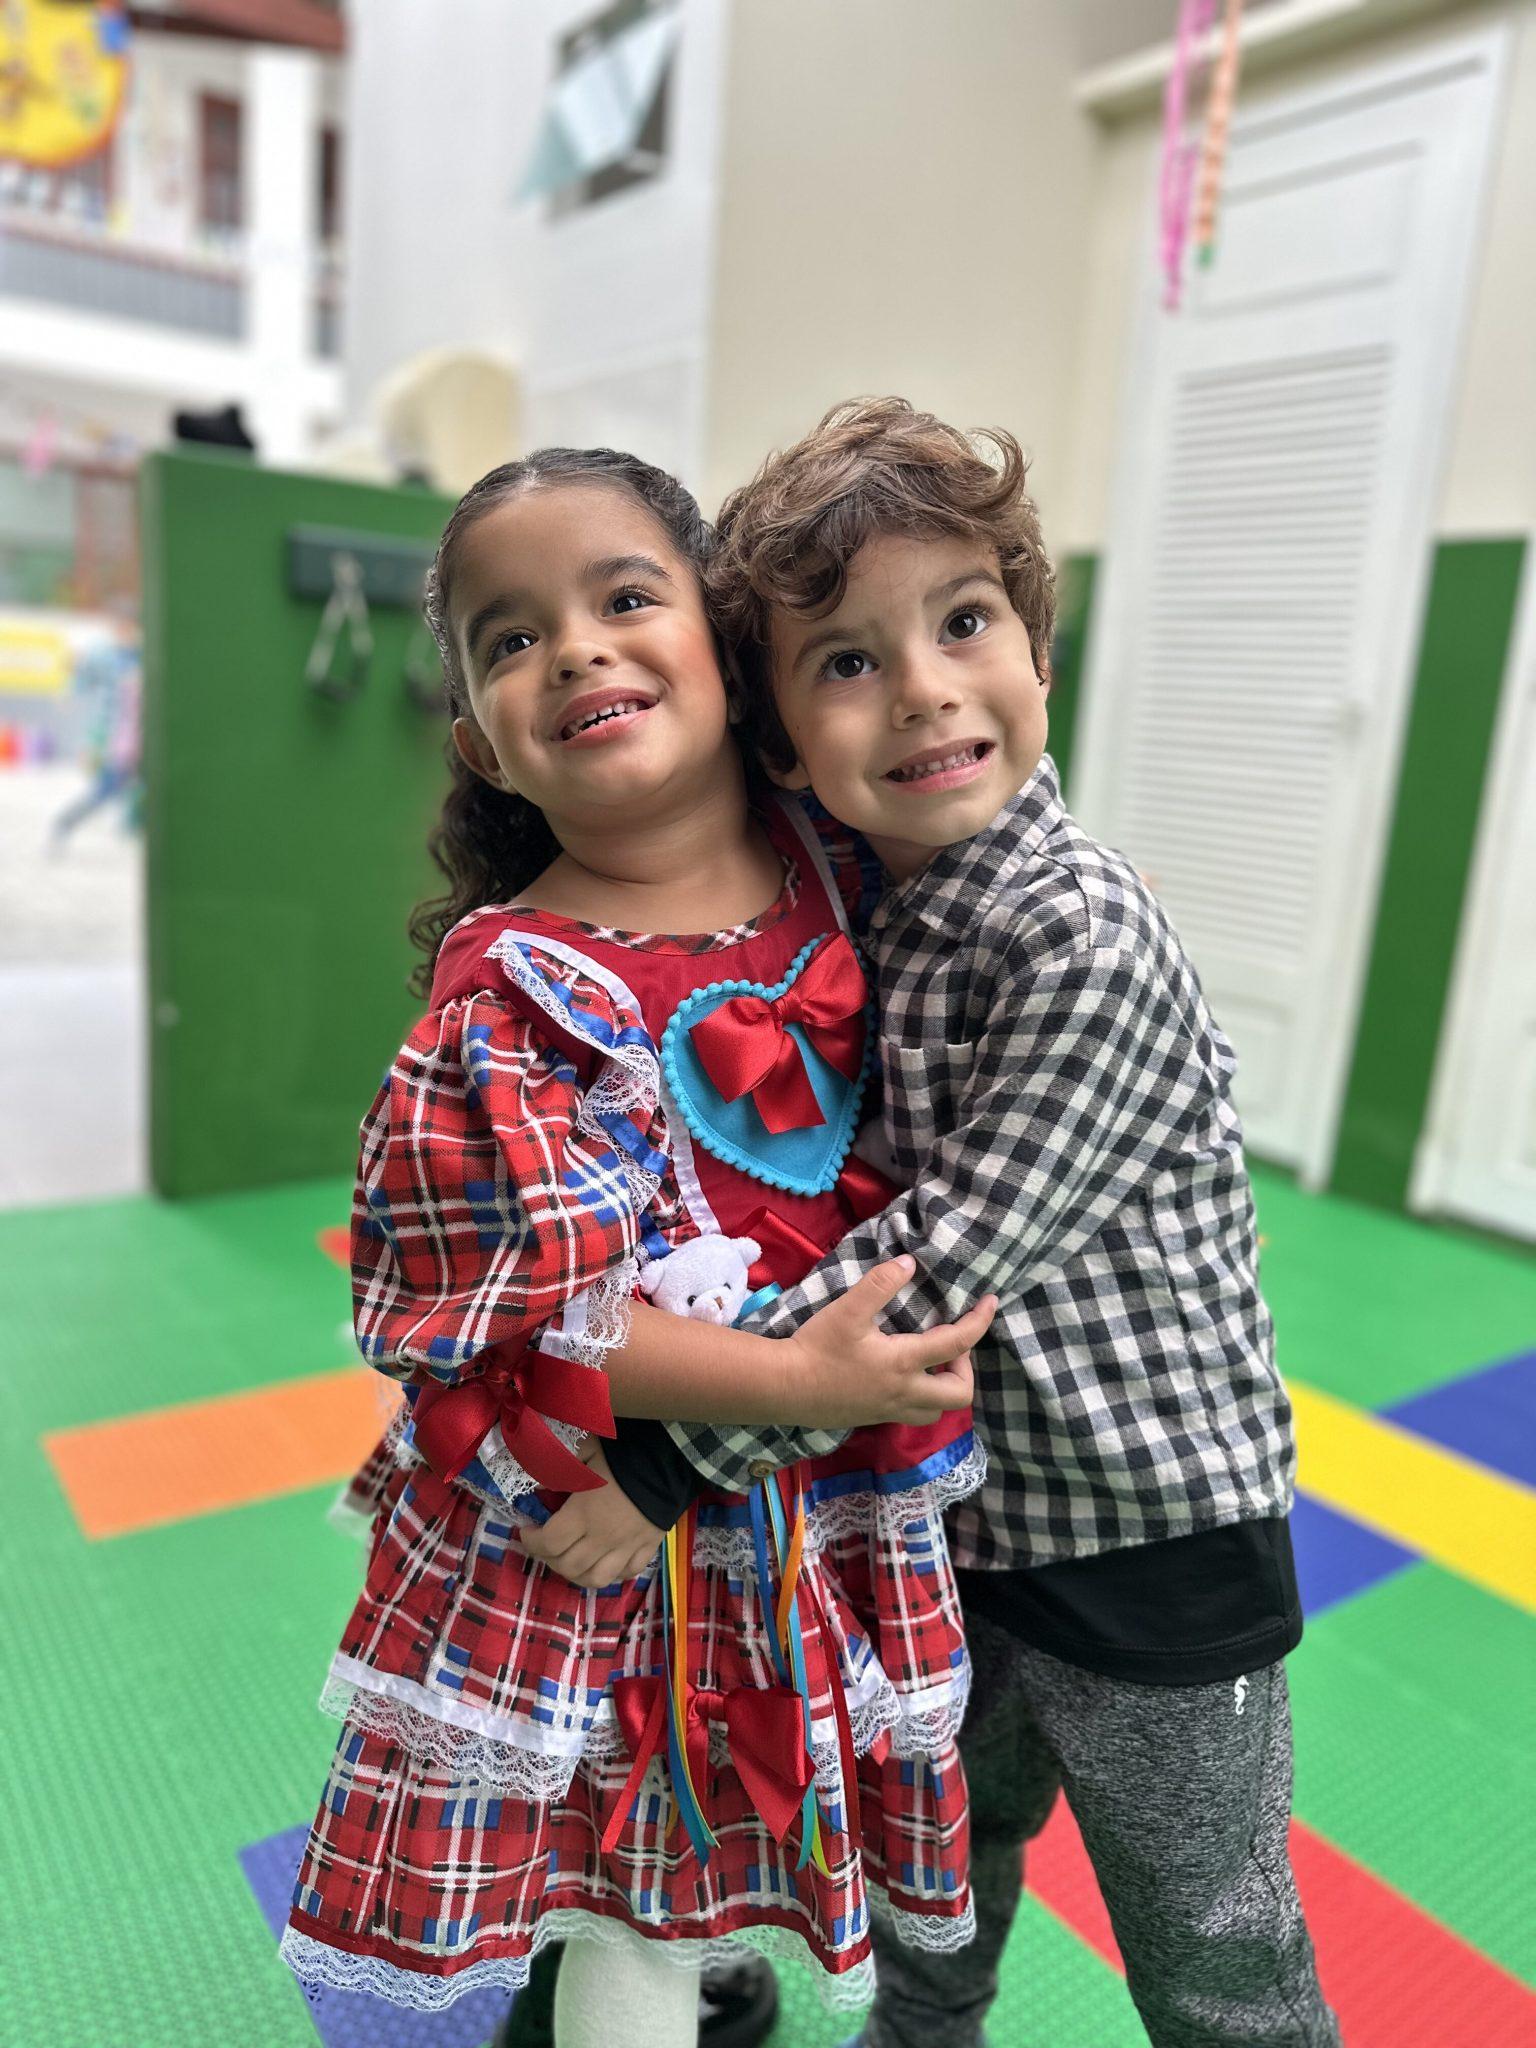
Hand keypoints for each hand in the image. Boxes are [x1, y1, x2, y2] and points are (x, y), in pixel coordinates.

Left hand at [518, 1443, 665, 1589]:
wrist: (673, 1461)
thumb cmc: (625, 1455)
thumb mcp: (586, 1450)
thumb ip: (558, 1466)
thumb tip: (536, 1484)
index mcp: (583, 1514)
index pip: (548, 1542)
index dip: (530, 1541)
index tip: (526, 1529)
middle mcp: (602, 1539)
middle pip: (567, 1566)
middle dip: (548, 1558)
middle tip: (545, 1544)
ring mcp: (626, 1548)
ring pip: (595, 1579)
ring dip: (576, 1574)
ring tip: (569, 1560)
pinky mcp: (647, 1549)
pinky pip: (625, 1573)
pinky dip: (611, 1574)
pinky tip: (605, 1562)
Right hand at [783, 1256, 993, 1428]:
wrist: (784, 1387)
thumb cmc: (817, 1347)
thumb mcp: (847, 1310)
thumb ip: (879, 1284)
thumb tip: (909, 1264)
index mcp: (903, 1364)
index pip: (957, 1345)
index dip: (980, 1323)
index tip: (990, 1303)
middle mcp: (904, 1393)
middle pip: (959, 1395)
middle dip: (966, 1369)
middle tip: (949, 1344)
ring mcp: (889, 1411)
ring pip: (936, 1410)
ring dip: (944, 1386)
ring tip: (930, 1361)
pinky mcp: (873, 1417)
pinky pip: (912, 1413)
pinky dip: (920, 1395)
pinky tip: (902, 1375)